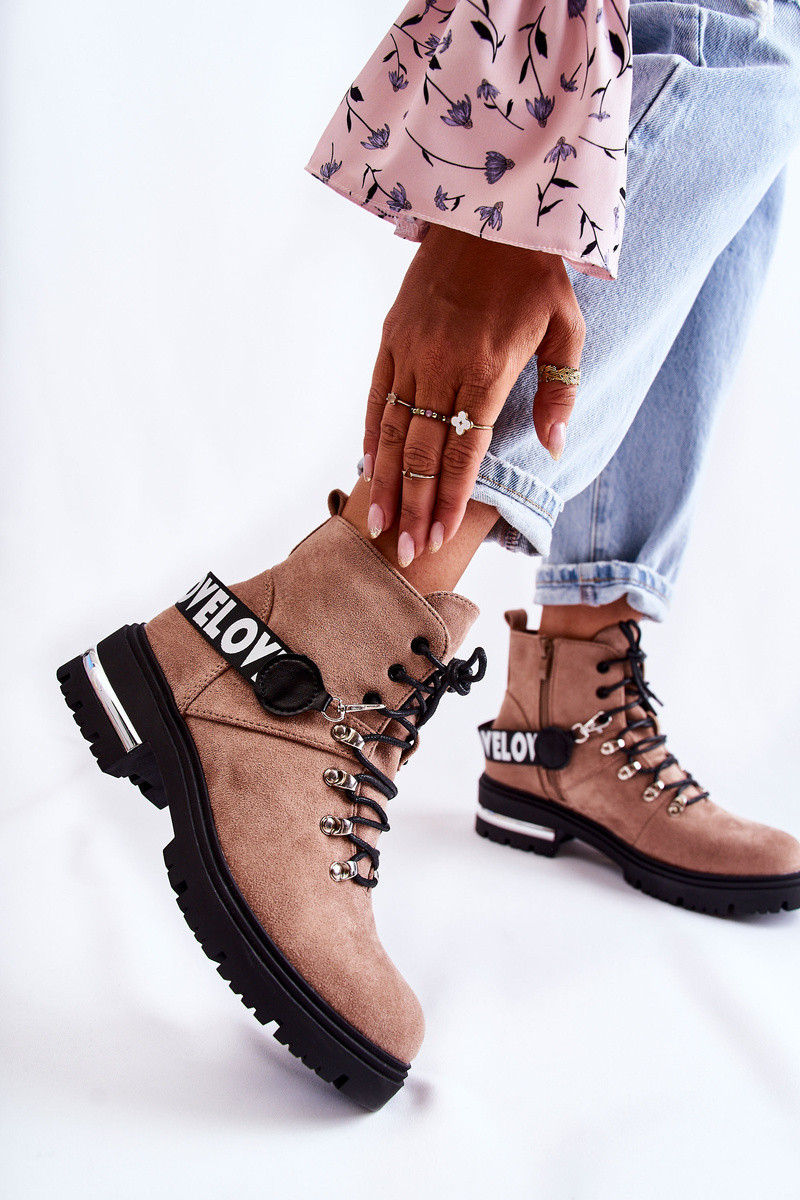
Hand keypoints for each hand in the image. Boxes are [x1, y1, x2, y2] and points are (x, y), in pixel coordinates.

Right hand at [362, 223, 584, 565]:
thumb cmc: (536, 273)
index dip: (448, 497)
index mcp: (488, 370)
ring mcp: (411, 350)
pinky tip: (367, 469)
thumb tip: (555, 448)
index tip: (438, 536)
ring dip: (385, 482)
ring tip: (378, 526)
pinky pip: (375, 395)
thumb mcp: (566, 328)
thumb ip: (560, 391)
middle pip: (421, 452)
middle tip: (405, 553)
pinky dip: (370, 436)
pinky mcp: (392, 336)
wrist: (490, 207)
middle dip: (413, 507)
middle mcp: (443, 365)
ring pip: (391, 430)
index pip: (462, 450)